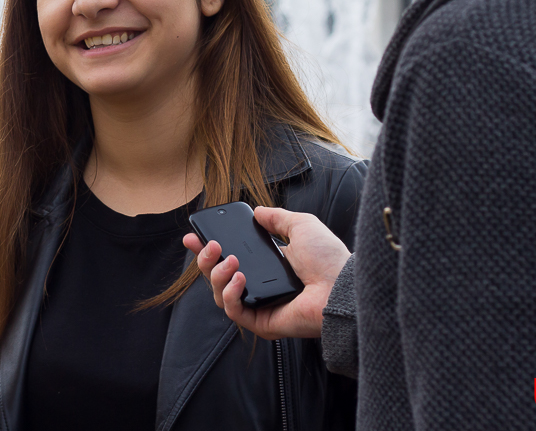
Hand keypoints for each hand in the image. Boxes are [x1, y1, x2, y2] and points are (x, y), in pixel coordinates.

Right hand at [183, 206, 350, 339]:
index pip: (228, 259)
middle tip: (209, 245)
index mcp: (267, 267)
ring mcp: (260, 307)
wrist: (342, 286)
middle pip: (216, 278)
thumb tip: (257, 211)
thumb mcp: (301, 226)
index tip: (193, 237)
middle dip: (204, 260)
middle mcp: (260, 287)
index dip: (207, 250)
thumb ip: (277, 218)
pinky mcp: (262, 323)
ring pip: (219, 295)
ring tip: (232, 262)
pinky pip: (233, 312)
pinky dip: (230, 294)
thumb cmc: (328, 259)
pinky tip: (239, 278)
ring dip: (217, 275)